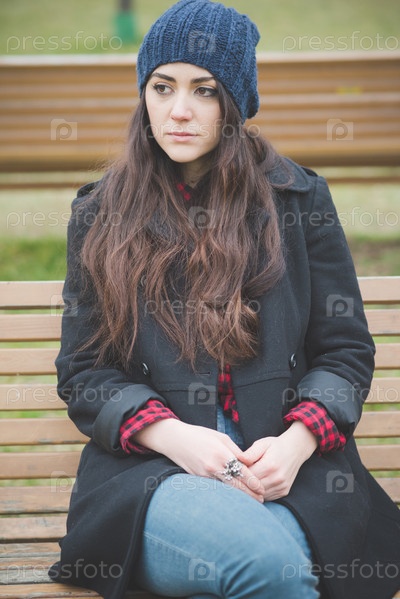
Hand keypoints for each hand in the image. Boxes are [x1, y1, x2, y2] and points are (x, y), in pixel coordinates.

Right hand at [134, 419, 264, 501]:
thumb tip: (247, 463)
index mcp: (222, 454)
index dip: (254, 483)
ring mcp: (205, 475)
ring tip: (250, 503)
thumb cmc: (200, 435)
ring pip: (226, 490)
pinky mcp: (198, 479)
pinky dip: (225, 494)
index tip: (262, 490)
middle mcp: (214, 467)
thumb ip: (235, 451)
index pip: (243, 473)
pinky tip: (233, 498)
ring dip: (239, 497)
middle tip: (261, 500)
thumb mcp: (221, 437)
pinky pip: (215, 489)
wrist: (175, 440)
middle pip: (236, 485)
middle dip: (250, 494)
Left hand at [240, 421, 317, 500]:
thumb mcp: (262, 443)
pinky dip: (259, 493)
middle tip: (234, 479)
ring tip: (244, 483)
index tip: (231, 472)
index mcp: (270, 465)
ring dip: (251, 491)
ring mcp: (281, 486)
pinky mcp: (284, 491)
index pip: (249, 476)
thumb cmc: (275, 445)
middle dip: (243, 484)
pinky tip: (254, 486)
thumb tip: (238, 459)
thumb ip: (250, 453)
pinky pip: (267, 497)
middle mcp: (277, 478)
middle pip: (253, 488)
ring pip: (260, 495)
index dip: (238, 475)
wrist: (296, 449)